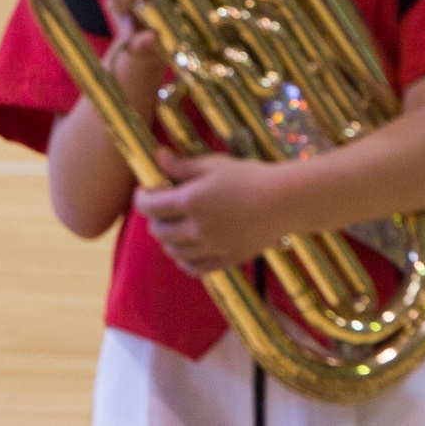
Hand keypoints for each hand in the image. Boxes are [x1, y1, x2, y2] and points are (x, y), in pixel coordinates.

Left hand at [135, 148, 283, 274]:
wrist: (283, 201)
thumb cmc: (248, 176)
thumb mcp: (214, 164)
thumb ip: (183, 166)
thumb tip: (158, 157)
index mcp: (189, 201)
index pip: (150, 206)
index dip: (142, 197)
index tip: (145, 191)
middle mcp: (195, 229)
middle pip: (159, 230)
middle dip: (155, 218)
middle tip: (162, 207)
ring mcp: (209, 248)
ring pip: (174, 251)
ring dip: (167, 240)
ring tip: (174, 228)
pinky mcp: (224, 261)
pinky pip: (194, 268)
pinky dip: (184, 260)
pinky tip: (186, 251)